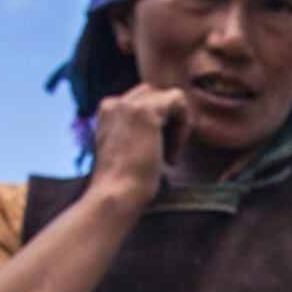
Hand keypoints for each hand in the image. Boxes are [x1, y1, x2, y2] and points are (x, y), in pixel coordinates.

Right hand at [84, 82, 191, 208]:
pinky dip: (184, 125)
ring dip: (178, 126)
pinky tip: (172, 152)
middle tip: (166, 155)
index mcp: (108, 112)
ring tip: (169, 156)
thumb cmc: (123, 185)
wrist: (116, 196)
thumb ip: (140, 134)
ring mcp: (128, 104)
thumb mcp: (129, 152)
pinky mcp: (145, 111)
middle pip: (157, 96)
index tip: (158, 156)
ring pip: (170, 98)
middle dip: (170, 123)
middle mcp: (114, 103)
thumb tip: (165, 130)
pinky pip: (179, 102)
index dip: (160, 127)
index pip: (144, 102)